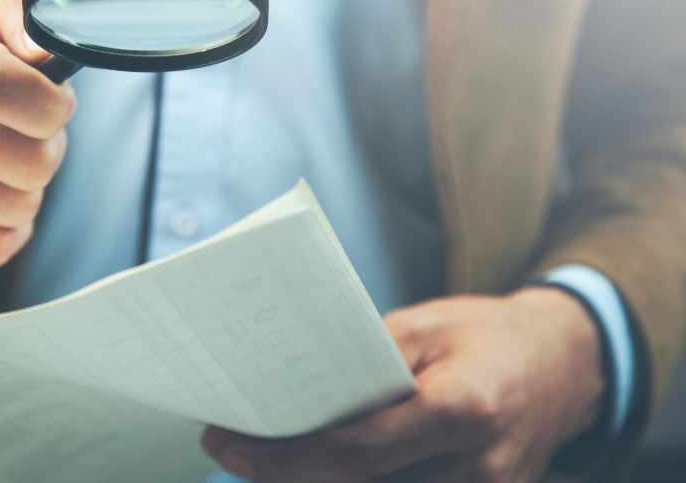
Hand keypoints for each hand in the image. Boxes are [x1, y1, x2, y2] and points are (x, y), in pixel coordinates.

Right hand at [0, 0, 74, 267]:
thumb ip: (29, 21)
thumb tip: (46, 54)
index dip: (50, 105)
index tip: (58, 103)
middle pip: (24, 162)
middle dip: (48, 151)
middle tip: (30, 135)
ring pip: (15, 209)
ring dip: (28, 190)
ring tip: (4, 162)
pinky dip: (8, 229)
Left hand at [201, 288, 604, 481]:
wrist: (566, 364)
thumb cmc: (487, 334)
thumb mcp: (422, 326)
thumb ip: (362, 368)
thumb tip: (293, 401)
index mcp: (464, 410)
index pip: (353, 453)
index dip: (282, 458)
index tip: (227, 445)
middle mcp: (477, 470)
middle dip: (286, 478)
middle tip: (234, 451)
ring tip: (267, 458)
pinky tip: (321, 467)